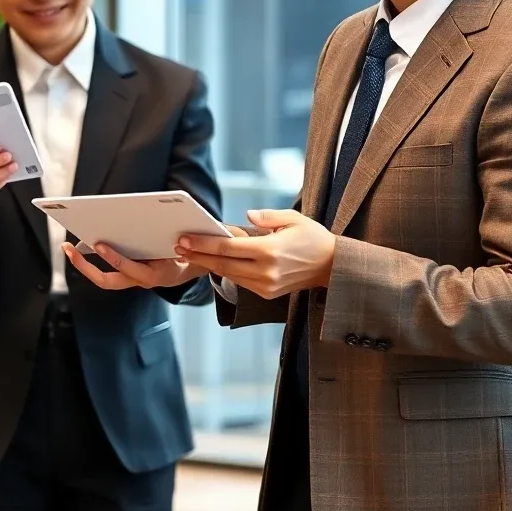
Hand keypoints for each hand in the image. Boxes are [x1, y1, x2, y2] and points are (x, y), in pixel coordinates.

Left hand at [62, 241, 208, 290]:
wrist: (192, 268)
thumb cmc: (188, 254)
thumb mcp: (187, 248)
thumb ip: (179, 242)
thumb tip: (170, 226)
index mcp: (154, 275)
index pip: (129, 269)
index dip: (114, 258)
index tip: (99, 244)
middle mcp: (139, 280)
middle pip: (106, 281)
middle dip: (85, 267)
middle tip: (69, 250)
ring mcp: (131, 279)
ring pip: (103, 278)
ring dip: (84, 264)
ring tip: (69, 248)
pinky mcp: (127, 274)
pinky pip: (106, 271)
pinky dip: (92, 259)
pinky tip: (81, 246)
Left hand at [177, 209, 335, 299]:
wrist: (333, 267)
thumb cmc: (312, 238)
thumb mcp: (293, 218)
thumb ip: (267, 217)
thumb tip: (246, 216)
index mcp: (270, 250)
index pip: (228, 247)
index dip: (204, 243)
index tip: (185, 238)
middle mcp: (265, 271)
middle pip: (222, 263)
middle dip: (198, 255)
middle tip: (178, 246)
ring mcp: (266, 285)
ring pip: (228, 274)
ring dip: (207, 264)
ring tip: (188, 253)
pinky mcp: (266, 293)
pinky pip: (239, 281)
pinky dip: (224, 271)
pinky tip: (211, 261)